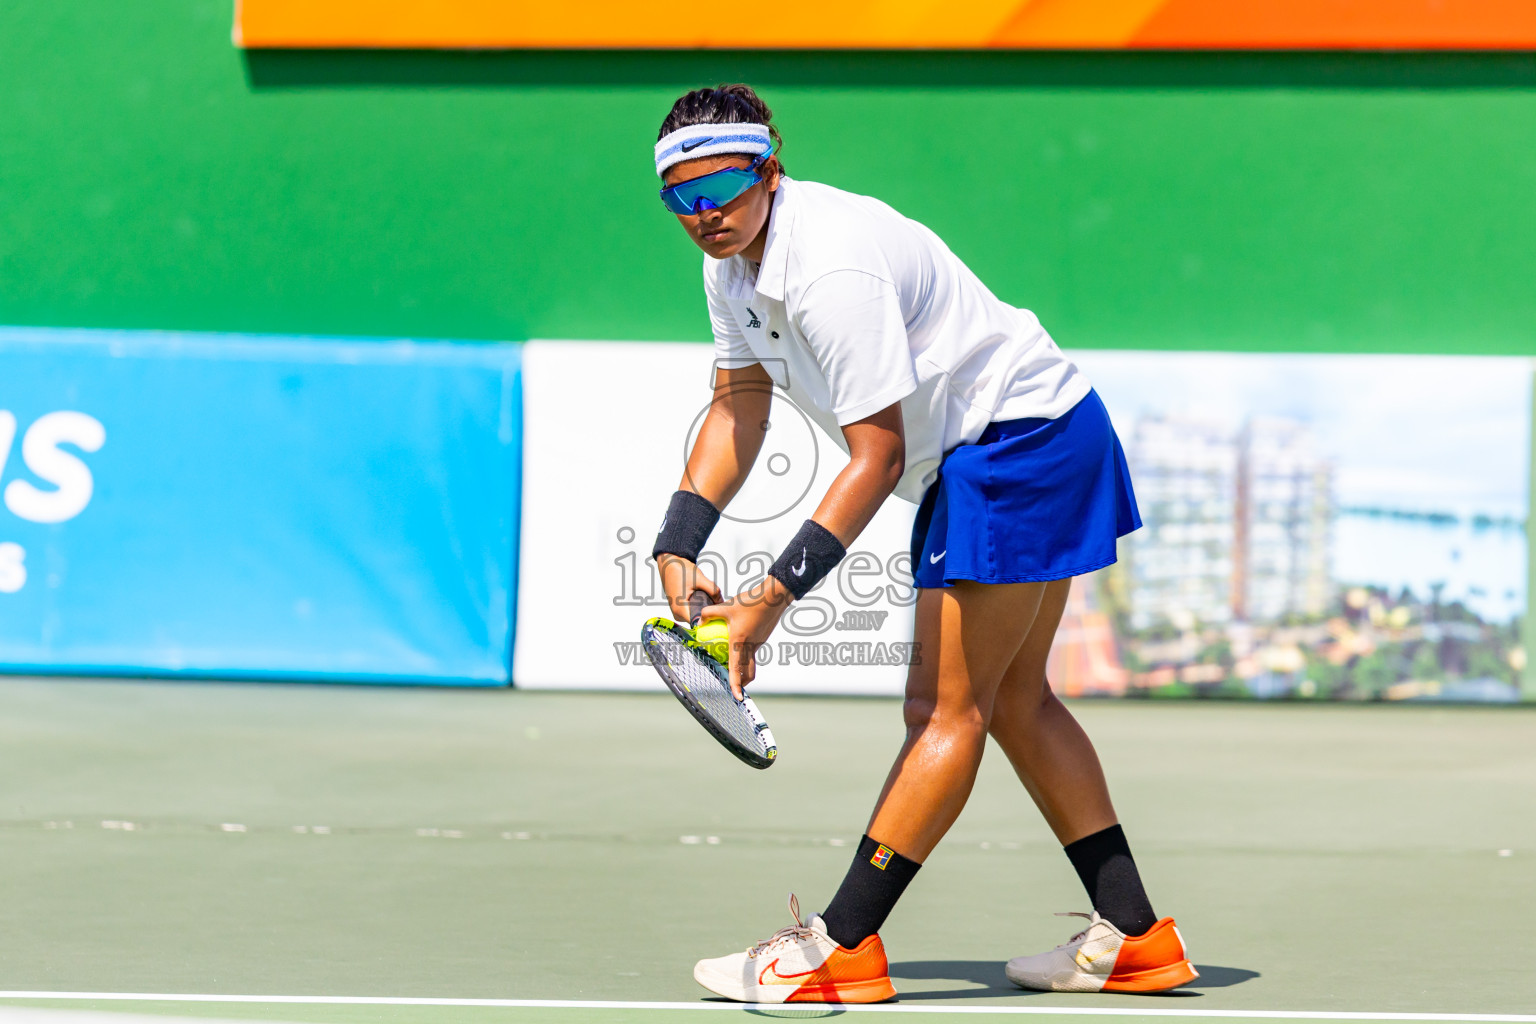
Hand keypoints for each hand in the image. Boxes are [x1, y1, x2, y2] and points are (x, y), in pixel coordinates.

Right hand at [656, 554, 721, 622]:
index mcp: (680, 610)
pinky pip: (692, 610)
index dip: (710, 620)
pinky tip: (705, 597)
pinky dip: (699, 605)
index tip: (719, 615)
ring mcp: (677, 611)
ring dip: (704, 608)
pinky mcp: (679, 607)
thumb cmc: (681, 570)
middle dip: (709, 612)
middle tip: (718, 604)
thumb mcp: (699, 579)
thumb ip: (713, 590)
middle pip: (698, 620)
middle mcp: (677, 614)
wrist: (669, 563)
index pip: (698, 623)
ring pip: (695, 615)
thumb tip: (722, 601)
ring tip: (712, 599)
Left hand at [700, 575, 792, 698]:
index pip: (737, 670)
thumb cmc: (751, 602)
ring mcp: (759, 643)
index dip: (736, 686)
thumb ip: (709, 614)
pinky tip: (739, 639)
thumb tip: (699, 621)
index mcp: (740, 642)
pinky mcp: (762, 637)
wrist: (774, 596)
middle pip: (748, 672)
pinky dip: (746, 652)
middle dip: (742, 682)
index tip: (738, 698)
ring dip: (744, 668)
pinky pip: (753, 649)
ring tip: (733, 664)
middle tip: (734, 685)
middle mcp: (751, 646)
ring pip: (751, 661)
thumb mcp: (726, 606)